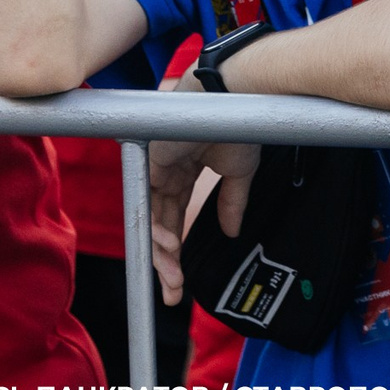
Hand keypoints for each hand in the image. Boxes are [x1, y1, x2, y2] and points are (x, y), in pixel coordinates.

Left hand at [147, 72, 261, 307]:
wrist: (236, 98)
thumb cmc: (240, 125)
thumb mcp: (240, 172)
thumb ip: (232, 203)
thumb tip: (232, 233)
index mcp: (187, 173)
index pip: (177, 217)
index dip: (178, 248)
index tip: (182, 279)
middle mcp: (168, 175)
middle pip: (160, 226)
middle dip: (166, 262)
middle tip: (173, 291)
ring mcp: (157, 171)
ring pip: (152, 222)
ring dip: (162, 253)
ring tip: (174, 277)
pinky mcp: (151, 165)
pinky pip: (149, 206)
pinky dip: (158, 229)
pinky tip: (172, 245)